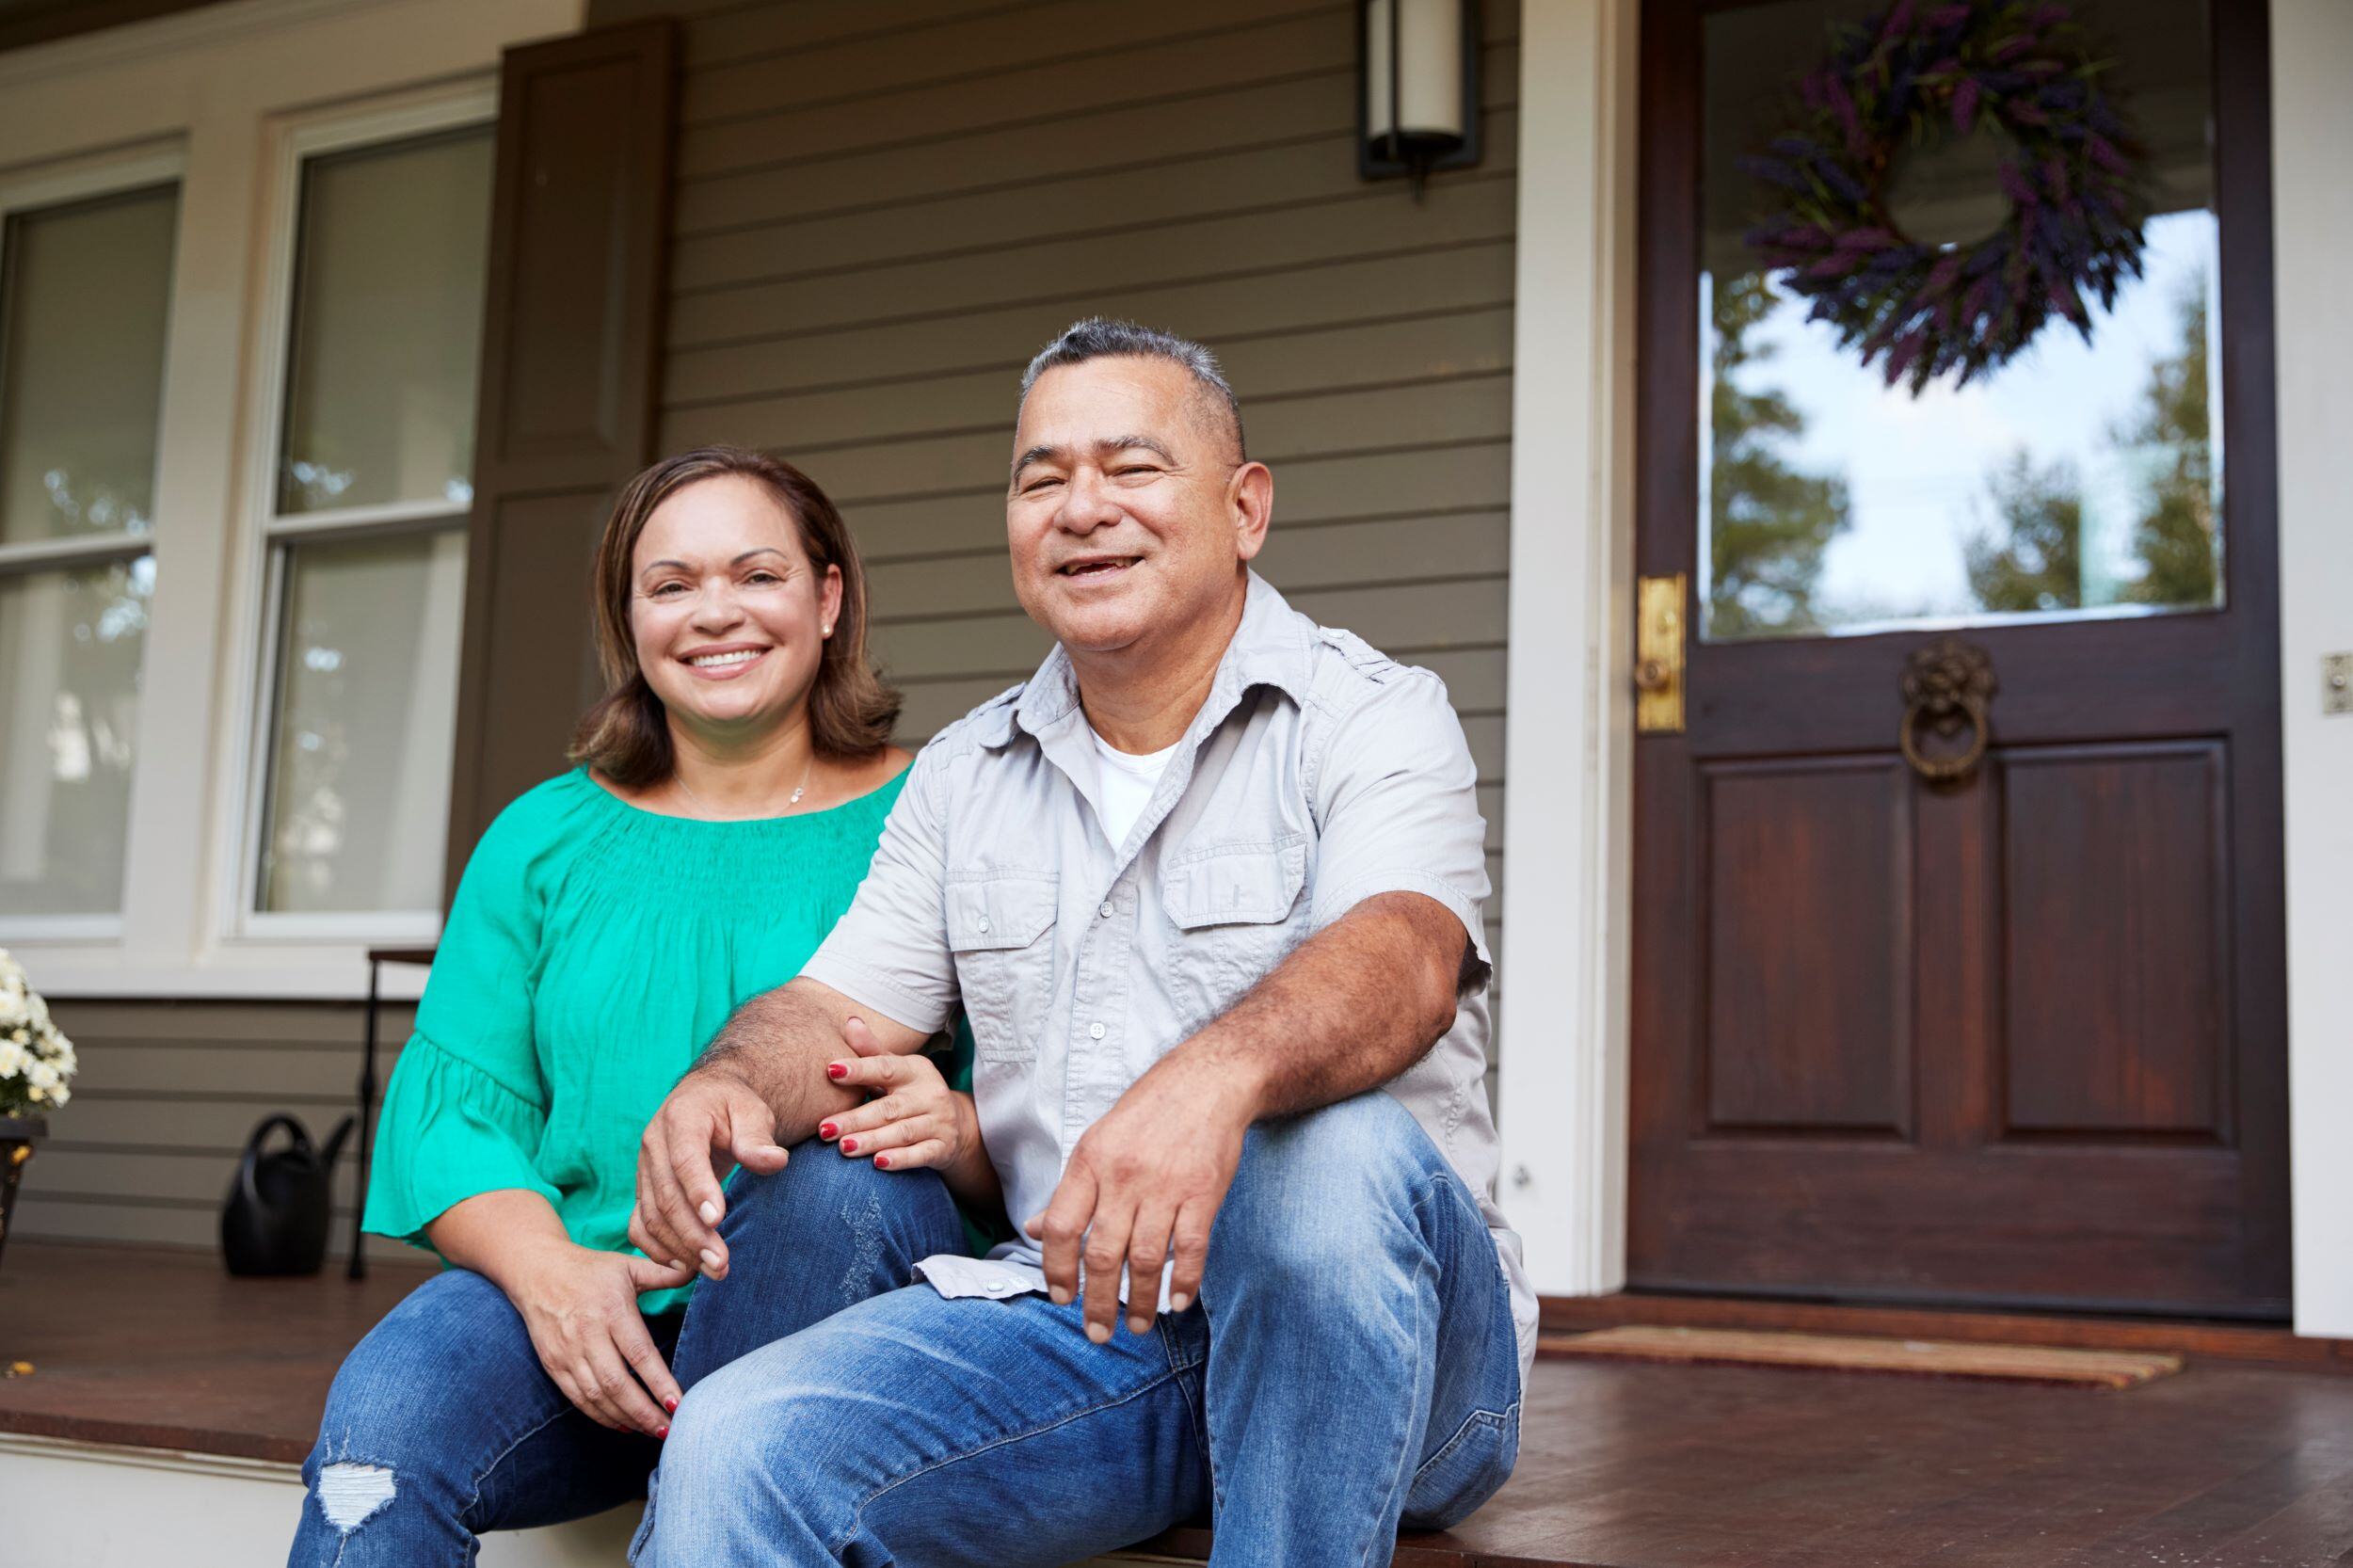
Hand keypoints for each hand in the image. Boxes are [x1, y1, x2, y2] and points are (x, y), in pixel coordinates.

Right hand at [508, 1240, 692, 1435]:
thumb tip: (698, 1270)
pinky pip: (578, 1399)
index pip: (639, 1354)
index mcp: (612, 1310)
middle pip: (618, 1384)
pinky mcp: (553, 1365)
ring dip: (626, 1419)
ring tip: (652, 1431)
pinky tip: (623, 1424)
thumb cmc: (590, 1269)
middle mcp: (588, 1334)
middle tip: (671, 1429)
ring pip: (597, 1397)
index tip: (678, 1404)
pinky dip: (601, 1416)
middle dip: (645, 1412)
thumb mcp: (628, 1265)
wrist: (537, 1271)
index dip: (659, 1383)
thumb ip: (663, 1274)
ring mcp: (568, 1353)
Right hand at [630, 1066, 790, 1280]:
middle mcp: (654, 1144)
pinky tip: (685, 1267)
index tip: (717, 1221)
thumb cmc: (733, 1106)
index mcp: (681, 1118)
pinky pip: (640, 1224)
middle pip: (667, 1196)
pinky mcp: (643, 1189)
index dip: (699, 1190)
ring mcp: (644, 1168)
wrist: (707, 1100)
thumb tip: (774, 1161)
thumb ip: (758, 1137)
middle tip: (721, 1264)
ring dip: (679, 1249)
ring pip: (652, 1216)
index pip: (685, 1159)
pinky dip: (657, 1249)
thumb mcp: (752, 1112)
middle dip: (693, 1235)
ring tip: (713, 1270)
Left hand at [818, 1016, 978, 1172]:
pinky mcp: (943, 1147)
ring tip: (844, 1147)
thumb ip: (871, 1051)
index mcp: (915, 1070)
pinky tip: (879, 1164)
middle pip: (889, 1108)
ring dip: (872, 1140)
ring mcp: (939, 1122)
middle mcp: (930, 1094)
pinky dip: (901, 1159)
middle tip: (825, 1128)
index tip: (831, 1071)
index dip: (860, 1069)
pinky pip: (922, 1154)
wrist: (956, 1123)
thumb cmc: (912, 1093)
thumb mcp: (896, 1069)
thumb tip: (849, 1021)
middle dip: (856, 1119)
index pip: (886, 1068)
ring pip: (903, 1132)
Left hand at [1031, 1056, 1254, 1343]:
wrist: (1207, 1082)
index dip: (1057, 1269)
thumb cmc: (1148, 1113)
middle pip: (1103, 1254)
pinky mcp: (1203, 1193)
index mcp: (1091, 1162)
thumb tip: (1037, 1229)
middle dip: (1097, 1302)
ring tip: (1135, 1326)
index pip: (1063, 1227)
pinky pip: (1192, 1248)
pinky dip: (1185, 1282)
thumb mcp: (1097, 1142)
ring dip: (1140, 1301)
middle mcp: (1124, 1177)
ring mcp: (1166, 1186)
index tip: (1061, 1297)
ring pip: (1147, 1258)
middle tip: (1097, 1333)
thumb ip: (1071, 1191)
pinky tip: (1177, 1303)